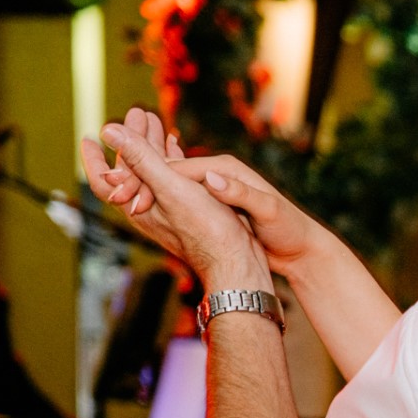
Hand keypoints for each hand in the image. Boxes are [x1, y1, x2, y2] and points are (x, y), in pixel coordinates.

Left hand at [81, 114, 267, 290]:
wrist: (236, 263)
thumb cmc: (207, 230)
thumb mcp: (171, 188)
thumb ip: (141, 158)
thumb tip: (108, 130)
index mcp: (138, 205)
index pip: (105, 180)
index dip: (95, 159)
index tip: (89, 138)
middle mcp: (150, 208)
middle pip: (133, 169)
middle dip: (133, 140)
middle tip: (138, 114)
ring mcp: (171, 211)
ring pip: (155, 172)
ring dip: (154, 146)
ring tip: (156, 121)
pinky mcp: (192, 212)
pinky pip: (176, 179)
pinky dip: (174, 160)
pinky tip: (179, 148)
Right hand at [90, 114, 336, 276]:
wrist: (302, 248)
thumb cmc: (289, 229)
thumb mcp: (269, 212)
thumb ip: (242, 194)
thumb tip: (212, 178)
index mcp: (226, 169)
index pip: (180, 169)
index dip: (153, 178)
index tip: (131, 193)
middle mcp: (216, 174)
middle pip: (169, 173)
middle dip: (141, 182)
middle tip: (116, 198)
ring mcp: (212, 190)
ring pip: (168, 186)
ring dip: (146, 193)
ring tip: (122, 205)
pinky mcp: (212, 206)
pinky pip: (177, 200)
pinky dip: (159, 203)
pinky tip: (142, 210)